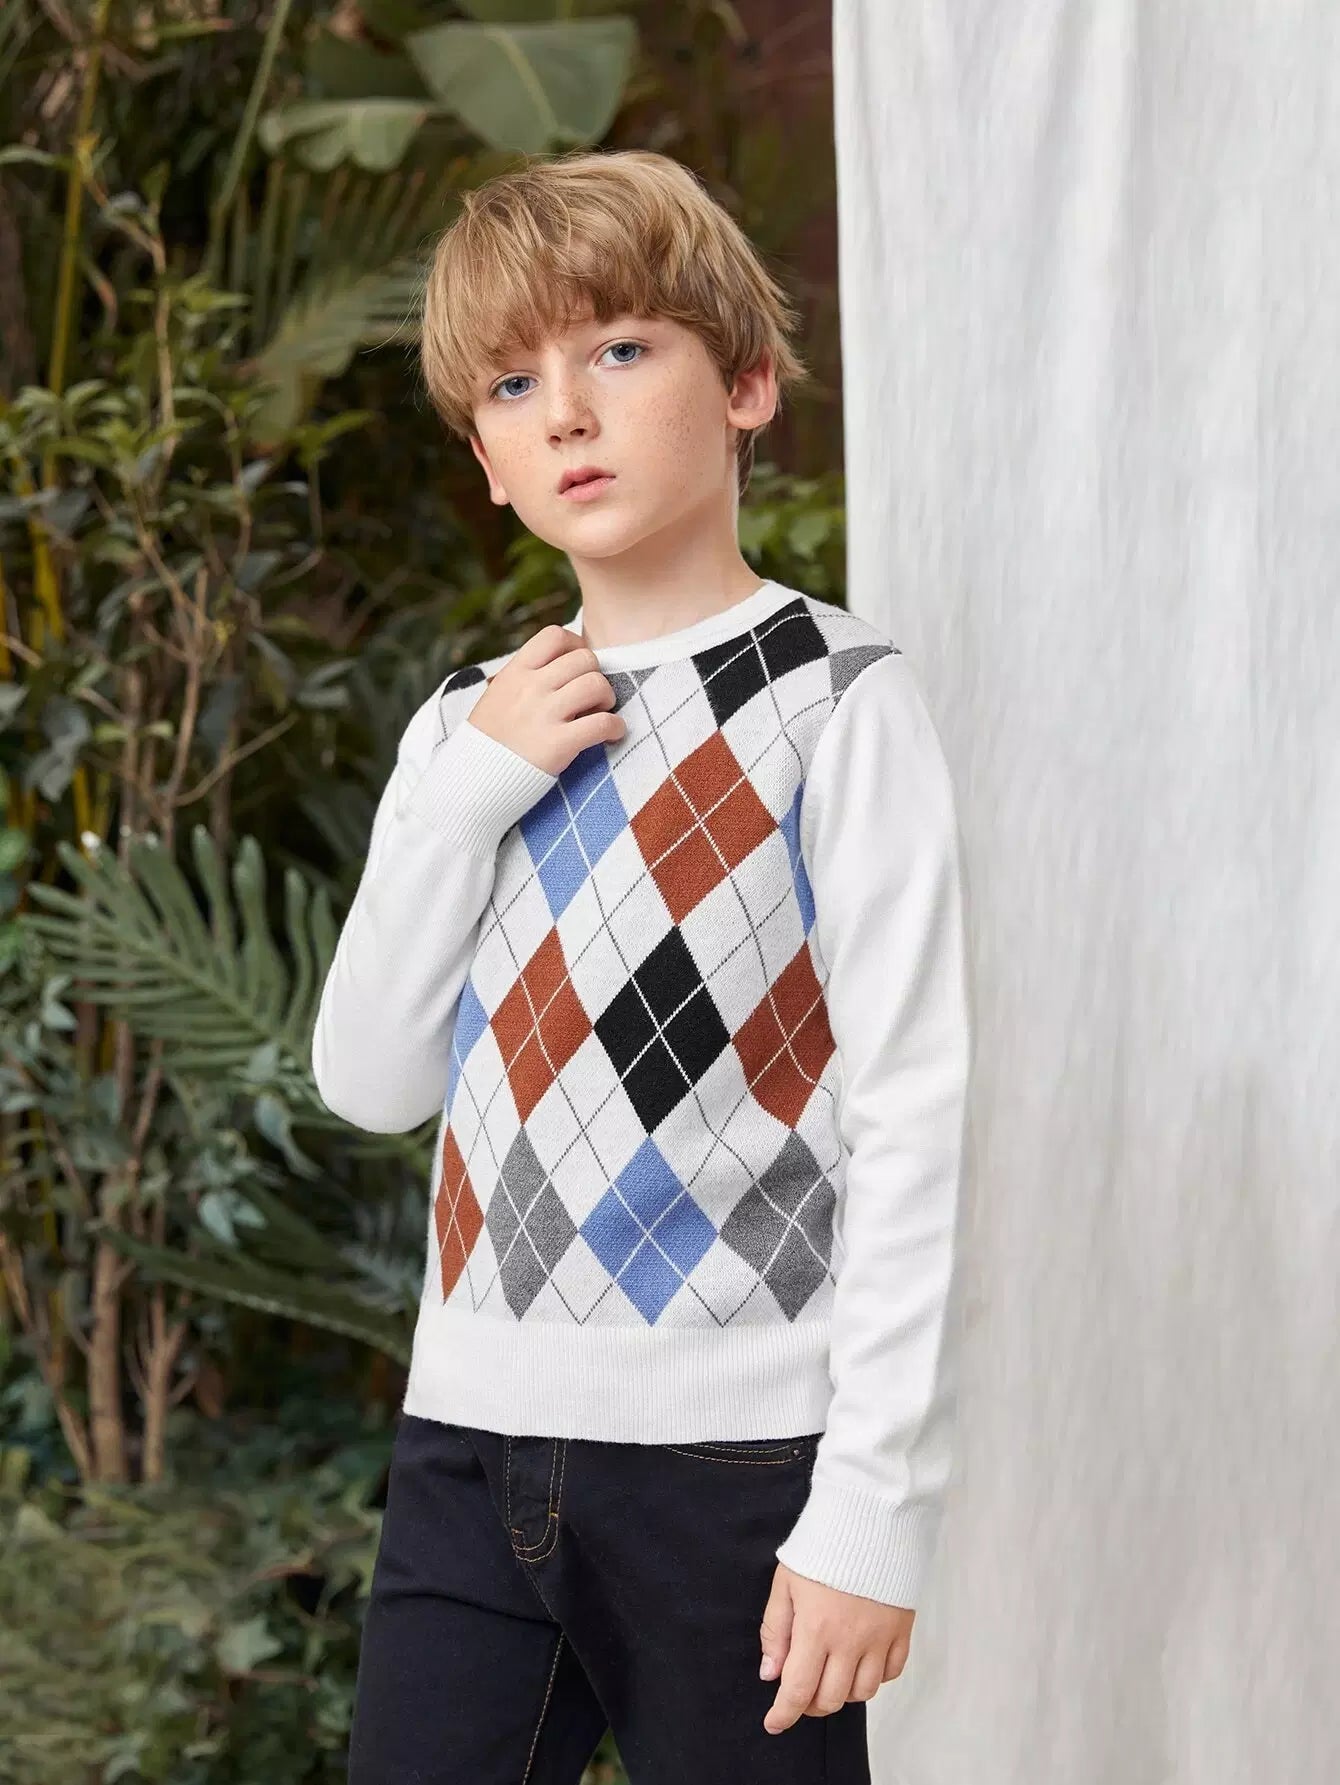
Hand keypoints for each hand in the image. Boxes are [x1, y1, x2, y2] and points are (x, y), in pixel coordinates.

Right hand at [468, 623, 624, 776]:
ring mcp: (544, 714)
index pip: (555, 635)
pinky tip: (612, 735)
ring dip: (608, 698)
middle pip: (584, 659)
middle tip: (592, 697)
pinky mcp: (558, 744)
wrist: (472, 779)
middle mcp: (531, 687)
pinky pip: (603, 723)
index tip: (578, 665)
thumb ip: (524, 679)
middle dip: (595, 675)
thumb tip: (555, 667)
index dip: (576, 646)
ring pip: (597, 685)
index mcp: (515, 672)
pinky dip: (615, 728)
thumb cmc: (488, 740)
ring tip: (601, 713)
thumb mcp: (497, 696)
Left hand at [758, 1561, 912, 1733]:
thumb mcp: (785, 1582)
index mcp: (816, 1629)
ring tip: (830, 1673)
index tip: (774, 1723)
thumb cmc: (822, 1546)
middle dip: (810, 1704)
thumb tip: (770, 1672)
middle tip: (800, 1691)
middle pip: (831, 1699)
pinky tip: (860, 1662)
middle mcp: (850, 1641)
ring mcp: (879, 1638)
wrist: (869, 1519)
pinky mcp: (901, 1630)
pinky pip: (890, 1673)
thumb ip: (775, 1630)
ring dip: (842, 1692)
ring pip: (862, 1693)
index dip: (784, 1714)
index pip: (798, 1690)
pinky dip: (874, 1677)